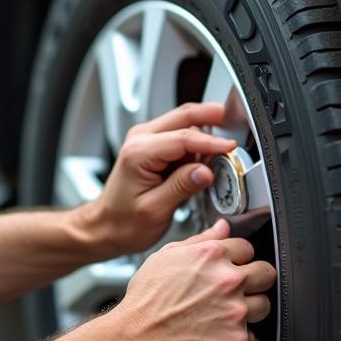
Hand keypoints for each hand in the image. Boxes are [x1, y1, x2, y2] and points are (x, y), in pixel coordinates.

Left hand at [76, 102, 237, 257]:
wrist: (106, 225)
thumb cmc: (123, 222)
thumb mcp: (155, 209)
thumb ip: (182, 187)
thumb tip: (206, 171)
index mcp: (138, 153)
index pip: (183, 138)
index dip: (211, 141)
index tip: (230, 147)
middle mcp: (140, 139)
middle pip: (183, 116)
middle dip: (211, 116)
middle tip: (235, 121)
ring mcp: (145, 140)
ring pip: (183, 122)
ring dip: (206, 129)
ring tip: (224, 149)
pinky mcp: (153, 147)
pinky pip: (180, 135)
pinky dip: (198, 141)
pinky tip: (208, 157)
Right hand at [114, 219, 275, 340]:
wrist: (136, 340)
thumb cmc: (146, 301)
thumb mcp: (165, 257)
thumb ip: (200, 240)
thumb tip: (222, 228)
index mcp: (211, 256)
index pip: (247, 247)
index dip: (238, 258)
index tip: (233, 266)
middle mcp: (227, 281)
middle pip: (266, 273)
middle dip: (255, 279)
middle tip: (238, 289)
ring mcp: (235, 311)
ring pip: (264, 305)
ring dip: (250, 309)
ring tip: (226, 313)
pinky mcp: (237, 340)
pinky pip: (251, 336)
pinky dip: (238, 336)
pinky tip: (218, 333)